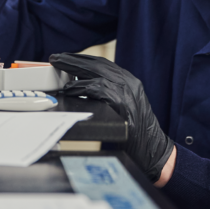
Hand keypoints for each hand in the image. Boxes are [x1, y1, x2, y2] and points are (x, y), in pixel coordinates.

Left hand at [49, 53, 174, 182]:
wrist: (155, 152)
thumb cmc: (136, 133)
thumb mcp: (124, 106)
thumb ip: (108, 94)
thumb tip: (81, 87)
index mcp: (129, 81)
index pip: (102, 63)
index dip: (82, 58)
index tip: (65, 56)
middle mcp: (129, 82)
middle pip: (96, 64)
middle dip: (73, 60)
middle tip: (55, 58)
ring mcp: (127, 92)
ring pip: (96, 73)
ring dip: (74, 70)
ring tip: (56, 69)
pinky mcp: (122, 103)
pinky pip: (97, 90)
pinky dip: (81, 88)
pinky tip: (69, 89)